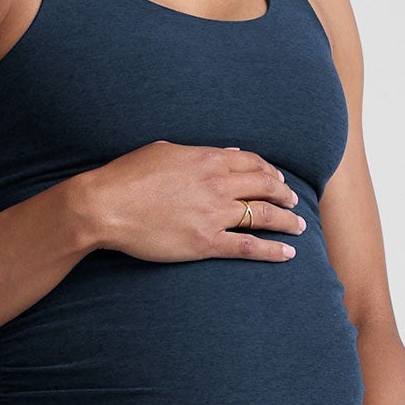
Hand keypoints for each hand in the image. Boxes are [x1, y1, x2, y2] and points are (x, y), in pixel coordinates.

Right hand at [77, 141, 307, 263]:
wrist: (106, 205)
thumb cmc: (127, 176)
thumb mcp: (165, 150)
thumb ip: (200, 152)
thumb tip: (228, 153)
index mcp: (208, 159)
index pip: (252, 163)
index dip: (270, 171)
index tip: (277, 178)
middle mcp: (218, 184)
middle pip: (265, 187)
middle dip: (284, 194)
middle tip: (293, 202)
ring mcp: (214, 214)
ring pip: (264, 216)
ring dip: (287, 221)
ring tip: (299, 226)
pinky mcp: (206, 242)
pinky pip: (248, 247)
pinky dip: (272, 250)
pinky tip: (288, 254)